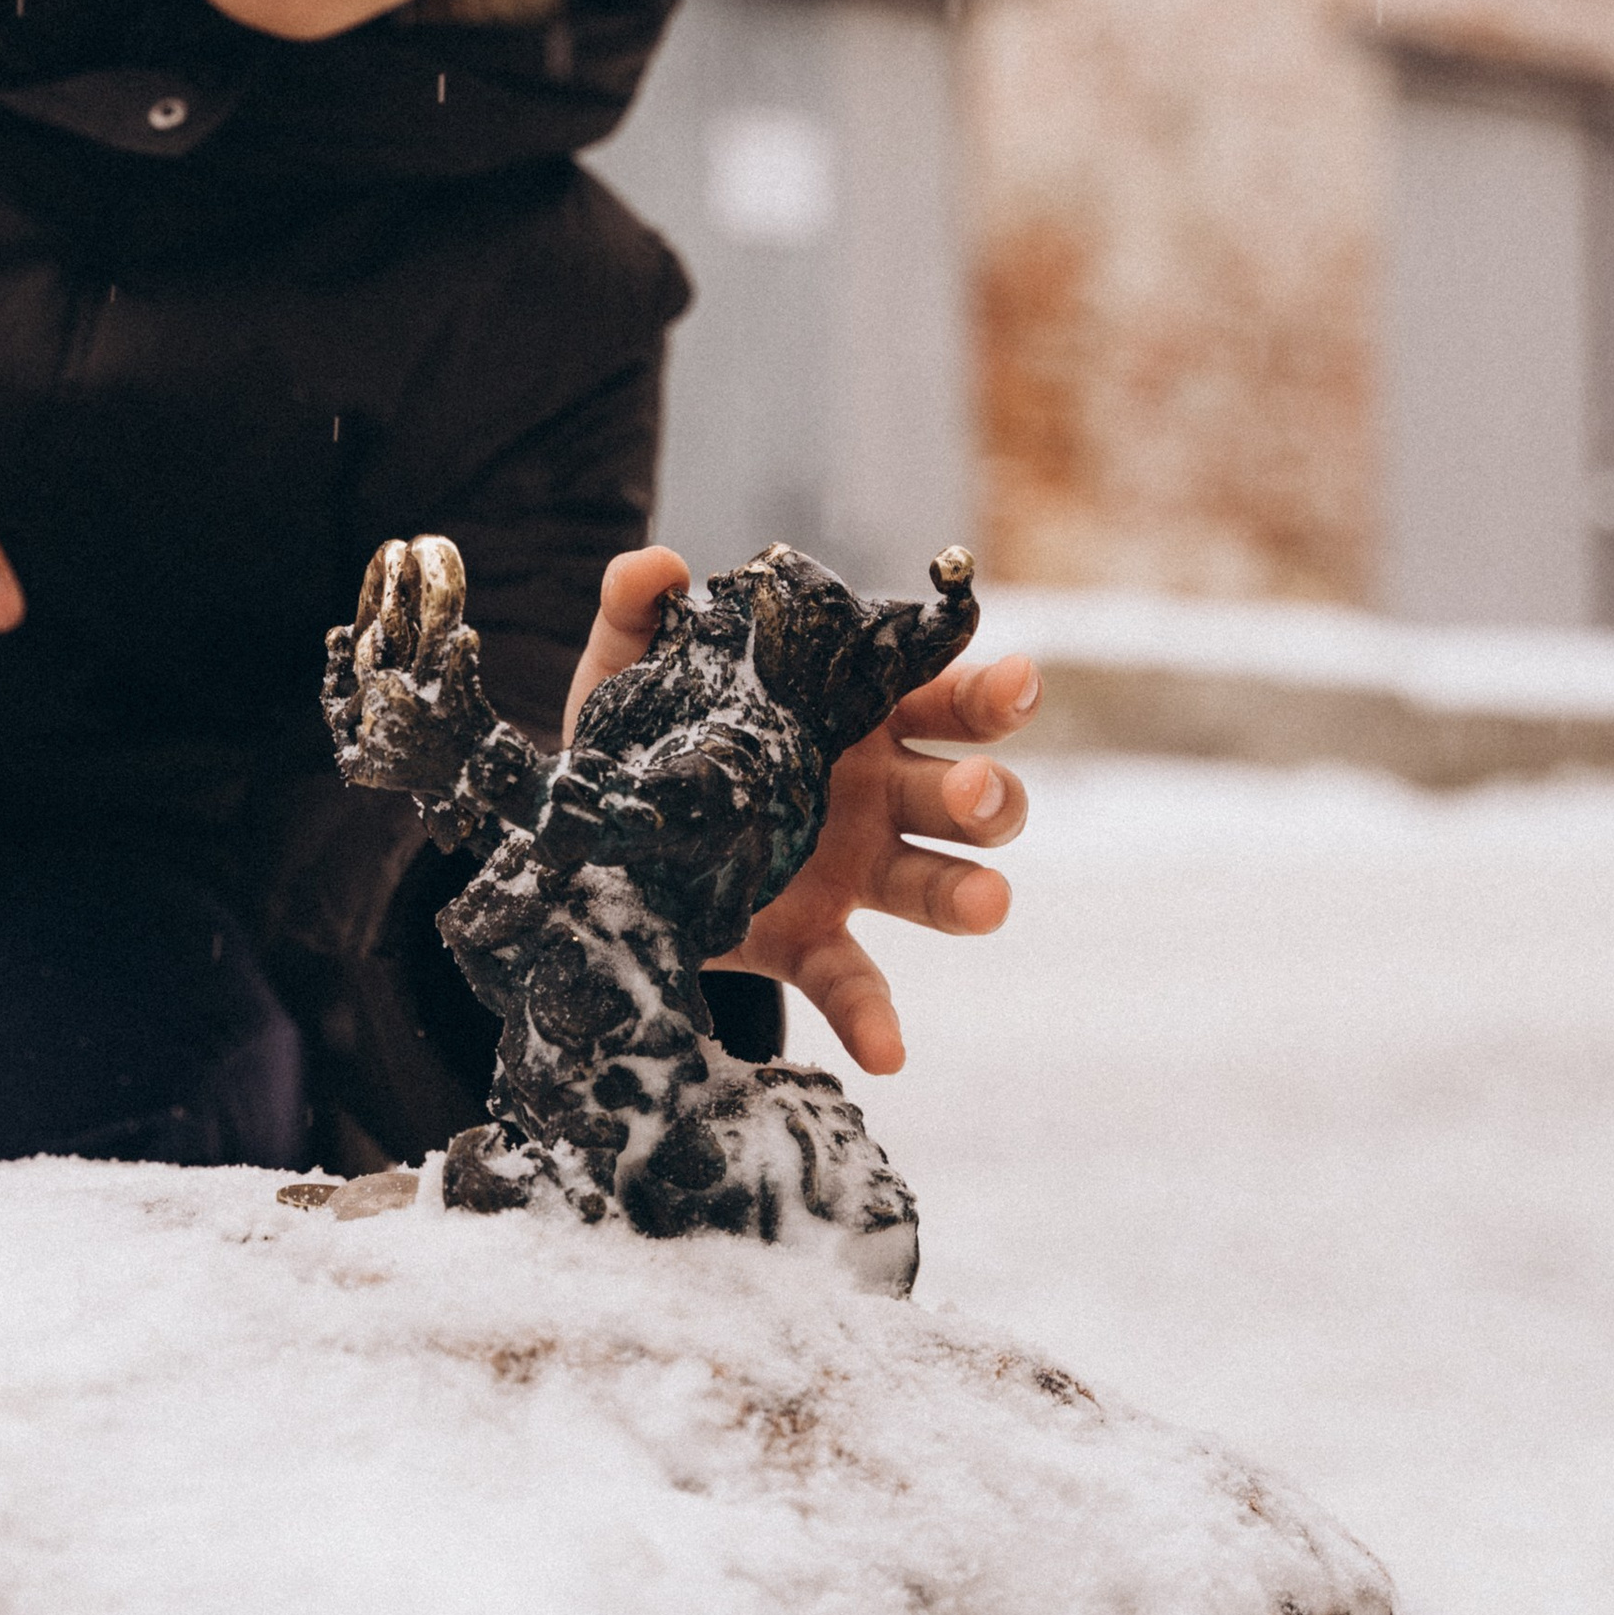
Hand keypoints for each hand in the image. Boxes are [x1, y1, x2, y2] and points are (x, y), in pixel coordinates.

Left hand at [564, 544, 1036, 1077]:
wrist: (597, 834)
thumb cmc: (647, 734)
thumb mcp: (629, 670)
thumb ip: (637, 609)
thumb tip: (654, 563)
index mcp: (853, 714)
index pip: (942, 694)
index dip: (988, 689)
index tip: (1016, 682)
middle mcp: (873, 792)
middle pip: (962, 790)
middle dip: (986, 793)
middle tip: (975, 795)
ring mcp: (851, 870)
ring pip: (933, 881)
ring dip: (967, 891)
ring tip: (986, 903)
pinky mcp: (808, 940)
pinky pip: (854, 981)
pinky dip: (874, 1017)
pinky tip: (888, 1052)